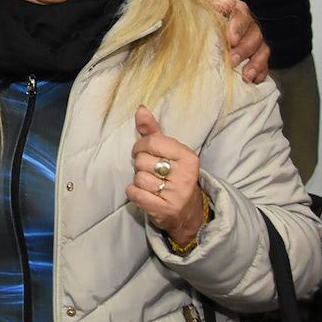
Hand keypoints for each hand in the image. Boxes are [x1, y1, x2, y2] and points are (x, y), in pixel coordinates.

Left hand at [128, 106, 204, 245]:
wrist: (188, 212)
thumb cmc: (175, 176)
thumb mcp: (169, 152)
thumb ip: (153, 131)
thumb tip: (140, 109)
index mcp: (188, 156)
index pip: (152, 142)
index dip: (140, 146)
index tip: (142, 152)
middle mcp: (185, 175)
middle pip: (142, 161)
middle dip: (141, 165)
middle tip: (150, 171)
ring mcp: (176, 194)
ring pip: (138, 178)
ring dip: (139, 181)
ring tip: (151, 184)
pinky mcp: (164, 210)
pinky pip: (134, 193)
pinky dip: (134, 192)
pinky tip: (144, 194)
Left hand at [201, 0, 269, 83]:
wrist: (204, 16)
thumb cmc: (203, 9)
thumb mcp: (204, 2)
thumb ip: (213, 3)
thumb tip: (224, 5)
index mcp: (237, 10)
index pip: (241, 16)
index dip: (237, 28)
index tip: (231, 40)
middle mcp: (248, 25)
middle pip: (253, 36)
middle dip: (243, 50)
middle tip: (232, 61)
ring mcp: (253, 40)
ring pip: (262, 50)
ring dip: (255, 64)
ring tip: (246, 76)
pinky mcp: (254, 54)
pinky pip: (263, 63)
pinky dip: (261, 72)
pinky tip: (254, 80)